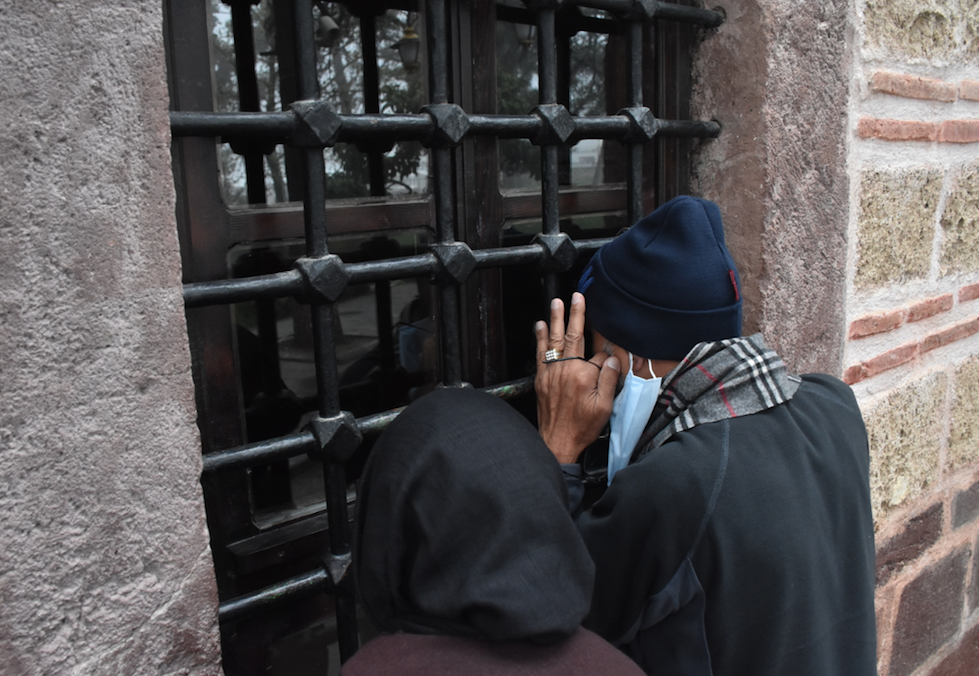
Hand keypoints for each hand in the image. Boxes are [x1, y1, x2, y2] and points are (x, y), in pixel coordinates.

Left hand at [535, 292, 619, 463]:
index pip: (599, 355)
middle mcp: (566, 370)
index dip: (607, 356)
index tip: (611, 359)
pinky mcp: (541, 378)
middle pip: (573, 336)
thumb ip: (610, 380)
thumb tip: (613, 358)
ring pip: (555, 340)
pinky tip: (540, 325)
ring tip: (557, 302)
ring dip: (556, 319)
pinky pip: (541, 352)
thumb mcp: (605, 407)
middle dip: (576, 314)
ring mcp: (551, 372)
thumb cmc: (582, 427)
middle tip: (577, 296)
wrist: (557, 441)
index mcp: (584, 375)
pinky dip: (540, 337)